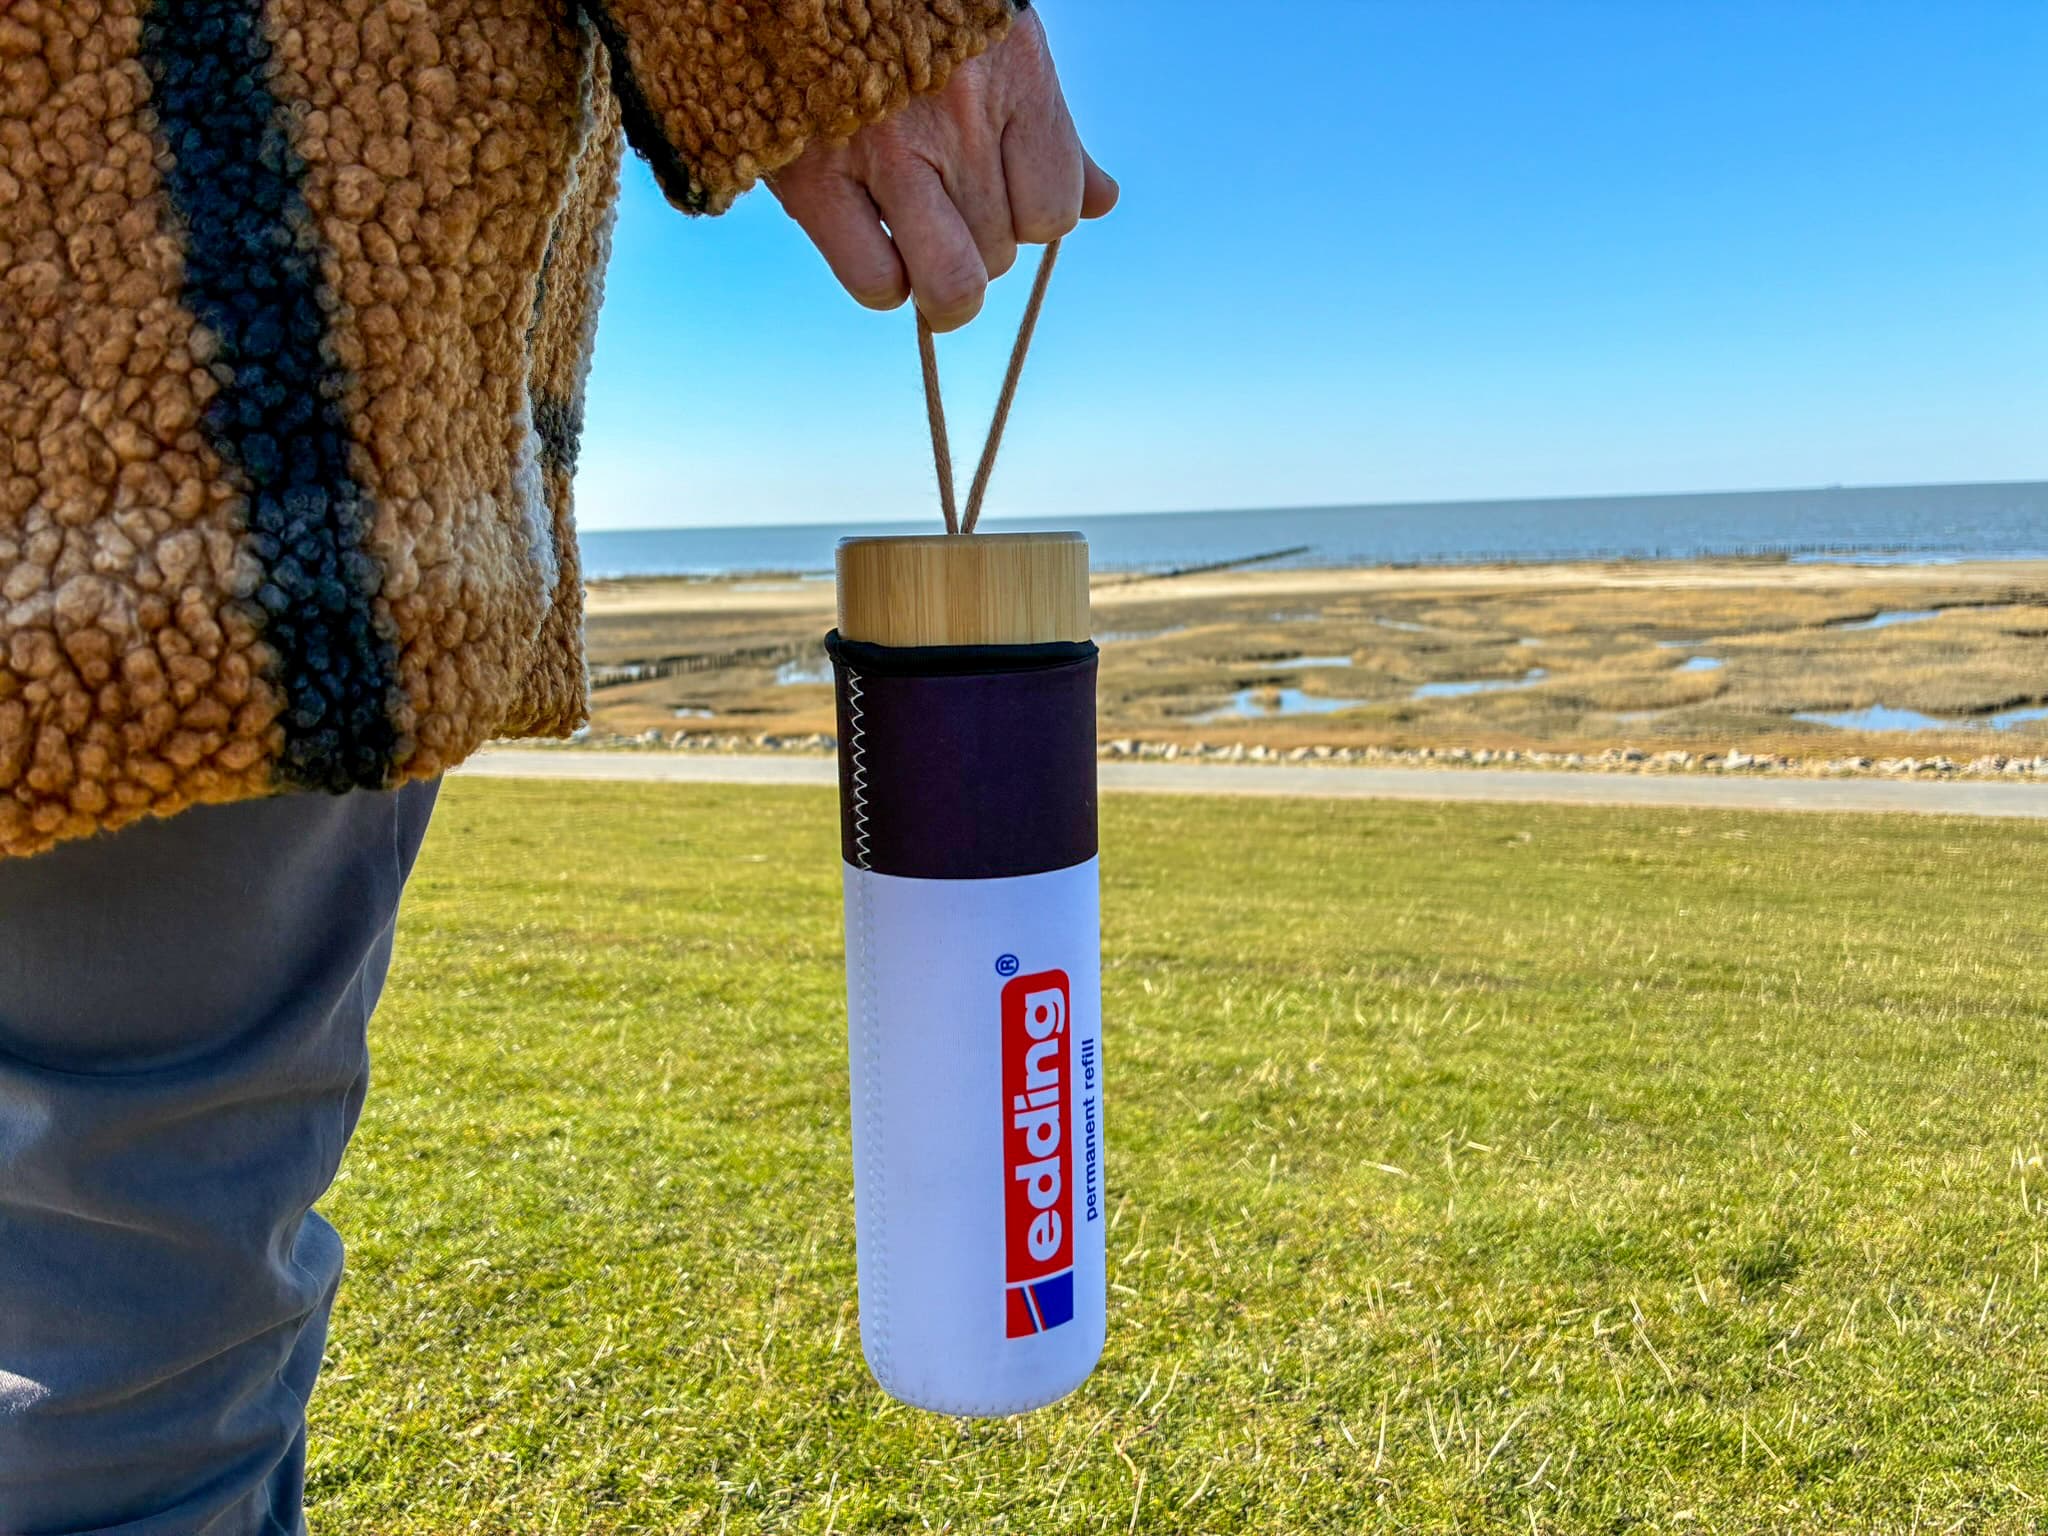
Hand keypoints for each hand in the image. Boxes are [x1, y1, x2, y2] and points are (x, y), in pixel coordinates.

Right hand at [769, 11, 1118, 331]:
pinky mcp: (816, 177)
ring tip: (919, 247)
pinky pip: (877, 282)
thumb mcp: (1000, 48)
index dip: (1030, 221)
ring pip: (952, 282)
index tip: (1000, 198)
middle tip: (946, 212)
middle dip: (979, 250)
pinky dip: (887, 287)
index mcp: (1015, 79)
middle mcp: (958, 119)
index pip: (1055, 211)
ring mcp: (886, 151)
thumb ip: (1052, 130)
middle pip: (1001, 253)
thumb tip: (1104, 202)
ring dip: (939, 282)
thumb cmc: (914, 16)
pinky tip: (880, 256)